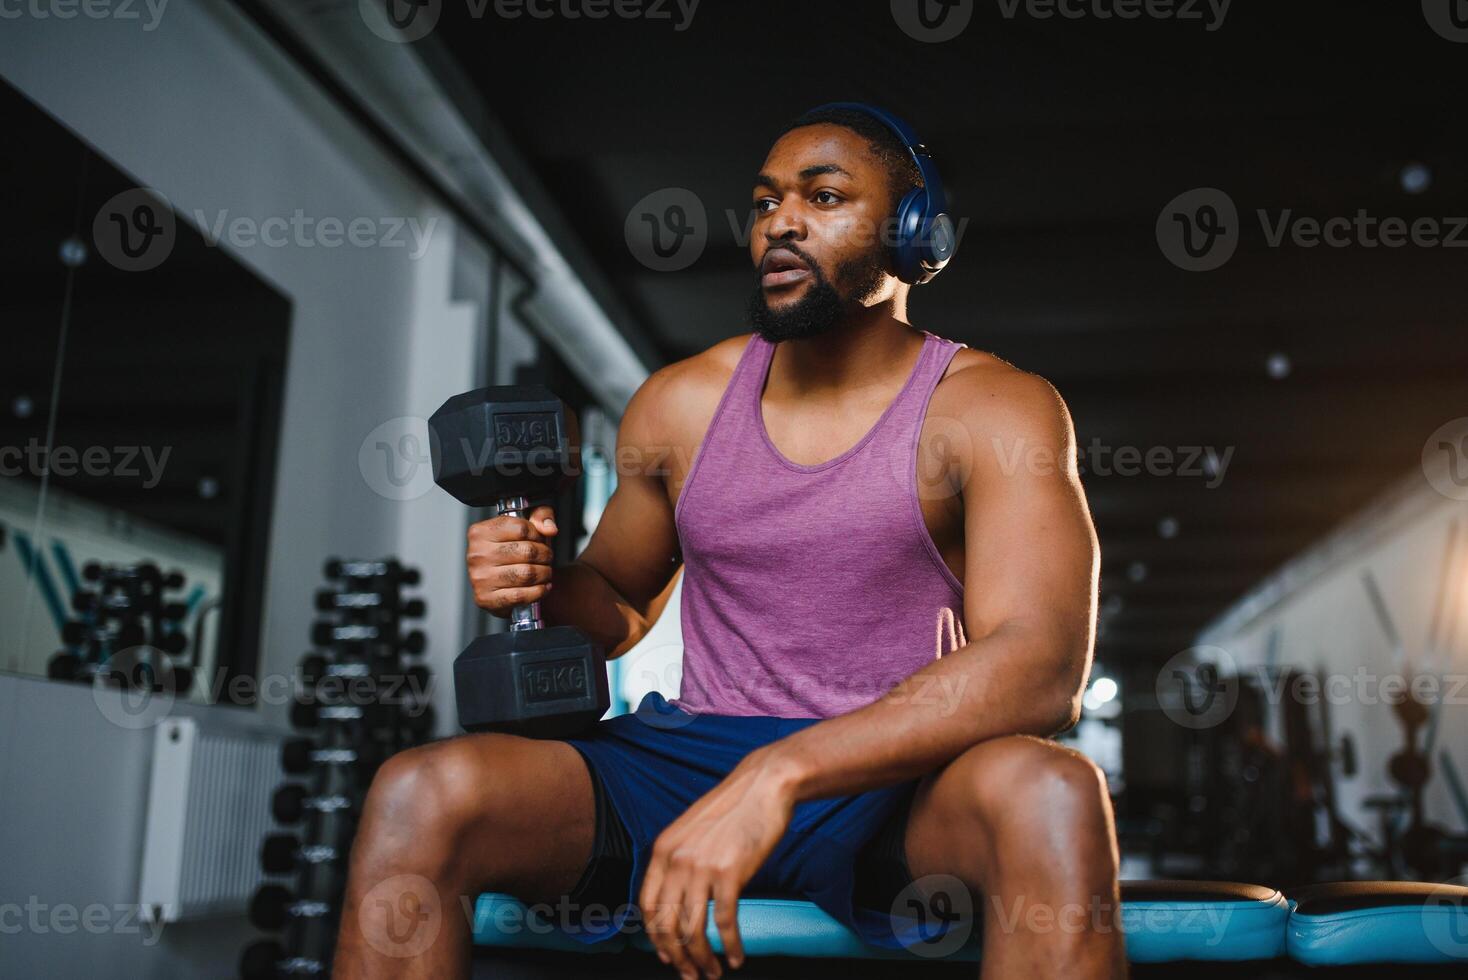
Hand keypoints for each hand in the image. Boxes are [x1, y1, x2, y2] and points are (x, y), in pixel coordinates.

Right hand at [465, 506, 557, 616]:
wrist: (492, 585)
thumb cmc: (507, 554)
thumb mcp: (522, 526)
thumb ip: (540, 515)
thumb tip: (549, 528)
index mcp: (480, 532)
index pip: (521, 528)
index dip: (537, 534)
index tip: (539, 540)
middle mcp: (477, 554)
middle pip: (527, 551)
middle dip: (545, 555)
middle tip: (546, 558)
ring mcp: (480, 578)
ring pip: (527, 573)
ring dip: (544, 573)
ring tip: (545, 572)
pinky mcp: (486, 598)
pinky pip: (521, 595)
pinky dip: (538, 591)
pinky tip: (541, 587)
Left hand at [638, 748, 797, 977]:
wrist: (763, 785)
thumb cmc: (733, 808)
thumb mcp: (693, 831)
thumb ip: (681, 860)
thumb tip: (681, 899)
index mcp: (662, 849)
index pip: (647, 905)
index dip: (655, 937)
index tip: (666, 955)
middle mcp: (675, 860)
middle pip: (665, 924)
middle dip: (676, 957)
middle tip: (690, 975)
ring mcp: (701, 867)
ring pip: (692, 930)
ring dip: (702, 960)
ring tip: (712, 973)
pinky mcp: (729, 873)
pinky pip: (725, 923)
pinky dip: (731, 946)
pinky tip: (736, 958)